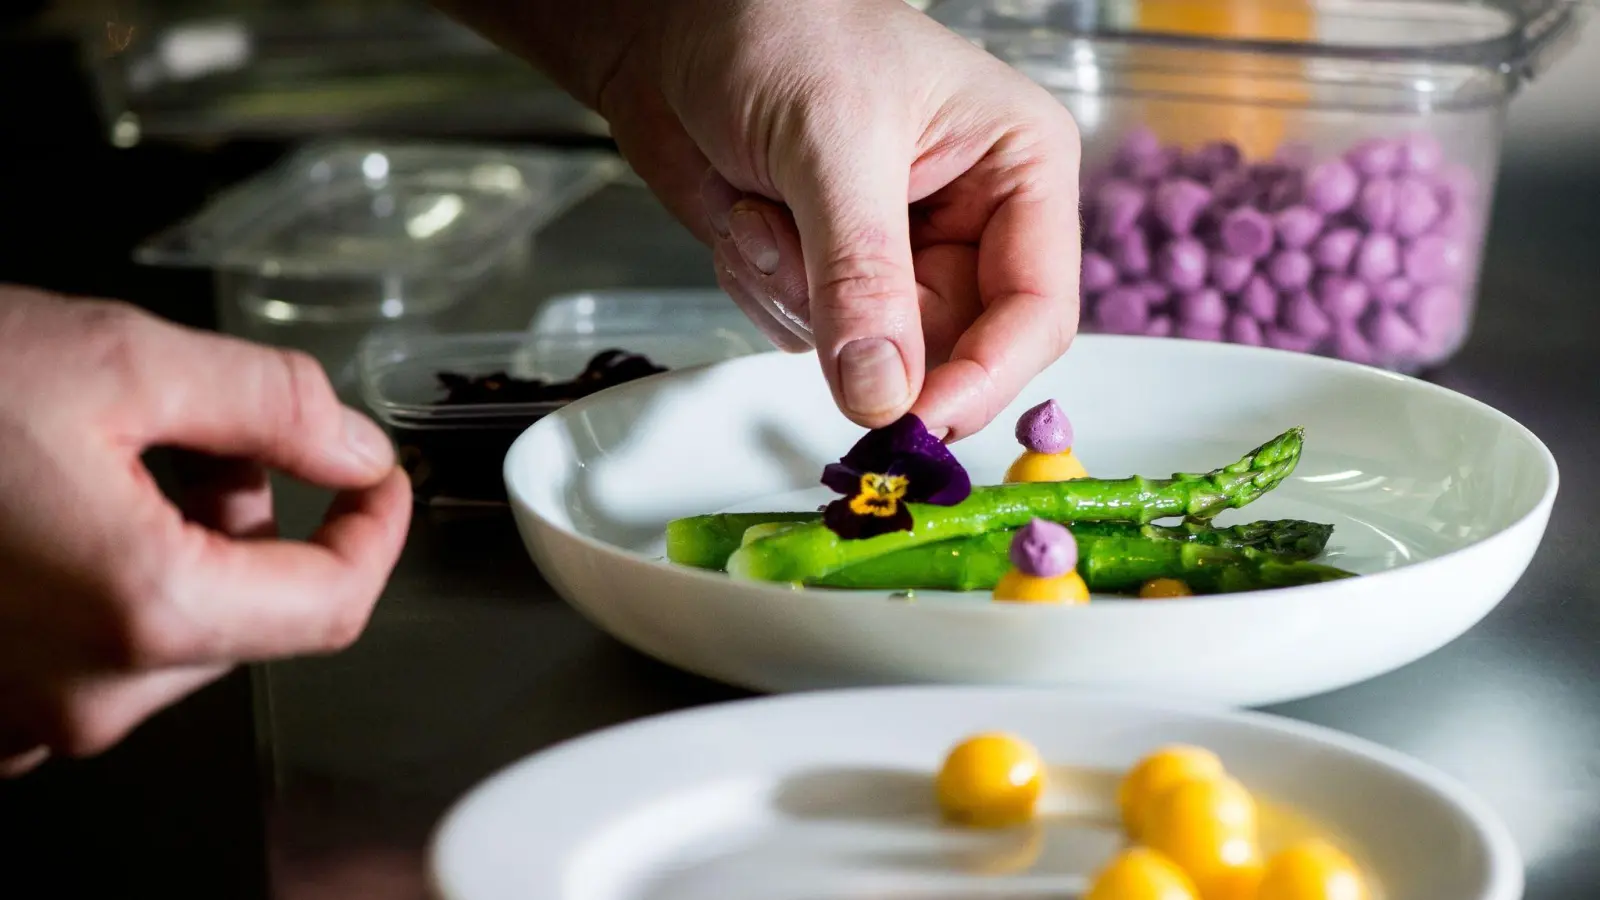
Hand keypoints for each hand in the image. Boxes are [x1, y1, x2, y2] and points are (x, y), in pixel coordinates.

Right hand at [0, 288, 409, 774]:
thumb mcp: (119, 359)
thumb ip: (271, 404)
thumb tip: (354, 448)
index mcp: (144, 612)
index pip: (333, 605)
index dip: (373, 532)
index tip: (374, 479)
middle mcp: (86, 693)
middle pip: (250, 613)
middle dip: (252, 515)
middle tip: (192, 429)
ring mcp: (22, 716)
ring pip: (172, 626)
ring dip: (178, 540)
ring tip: (100, 453)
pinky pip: (92, 651)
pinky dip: (111, 578)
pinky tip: (53, 507)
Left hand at [600, 0, 1082, 438]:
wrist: (677, 19)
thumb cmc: (781, 26)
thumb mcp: (833, 144)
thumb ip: (862, 276)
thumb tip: (885, 394)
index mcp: (1019, 170)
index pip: (1037, 311)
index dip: (984, 377)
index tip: (915, 419)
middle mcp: (971, 223)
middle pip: (950, 352)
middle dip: (862, 328)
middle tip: (798, 269)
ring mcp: (897, 256)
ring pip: (868, 357)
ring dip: (796, 295)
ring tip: (764, 206)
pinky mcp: (831, 276)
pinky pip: (805, 338)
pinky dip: (761, 288)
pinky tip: (746, 213)